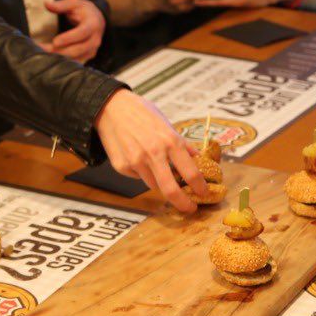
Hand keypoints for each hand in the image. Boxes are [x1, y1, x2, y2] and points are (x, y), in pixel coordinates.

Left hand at [38, 0, 105, 62]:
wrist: (97, 20)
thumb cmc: (83, 10)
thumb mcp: (74, 3)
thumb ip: (61, 4)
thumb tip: (47, 4)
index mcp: (93, 24)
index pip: (81, 33)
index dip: (68, 38)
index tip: (55, 41)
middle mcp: (95, 40)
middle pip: (77, 49)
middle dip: (59, 51)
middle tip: (43, 50)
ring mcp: (92, 50)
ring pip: (75, 59)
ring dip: (59, 58)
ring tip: (43, 55)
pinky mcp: (87, 57)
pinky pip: (74, 63)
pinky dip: (62, 62)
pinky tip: (50, 59)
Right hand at [93, 89, 204, 212]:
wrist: (111, 108)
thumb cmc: (142, 113)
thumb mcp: (167, 124)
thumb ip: (182, 145)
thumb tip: (198, 160)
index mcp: (170, 141)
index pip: (191, 173)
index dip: (200, 187)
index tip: (203, 193)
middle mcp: (153, 153)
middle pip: (171, 190)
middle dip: (184, 204)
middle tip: (190, 208)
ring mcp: (136, 162)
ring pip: (154, 185)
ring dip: (161, 182)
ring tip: (157, 167)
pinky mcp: (122, 166)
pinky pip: (138, 177)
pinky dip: (143, 172)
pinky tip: (138, 156)